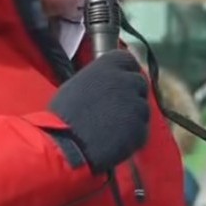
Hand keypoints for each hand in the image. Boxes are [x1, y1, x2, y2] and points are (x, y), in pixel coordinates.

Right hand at [49, 51, 149, 172]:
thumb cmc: (63, 116)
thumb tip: (107, 81)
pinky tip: (115, 140)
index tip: (121, 81)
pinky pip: (141, 129)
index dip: (125, 72)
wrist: (65, 146)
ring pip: (142, 107)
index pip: (128, 60)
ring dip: (133, 115)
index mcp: (108, 66)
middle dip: (131, 94)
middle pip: (139, 83)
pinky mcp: (141, 128)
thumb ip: (99, 78)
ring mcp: (136, 105)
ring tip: (112, 127)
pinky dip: (132, 135)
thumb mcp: (77, 84)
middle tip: (116, 108)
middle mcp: (126, 81)